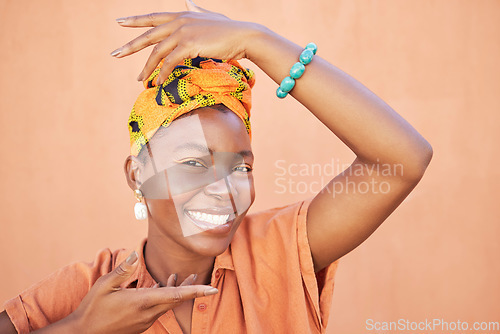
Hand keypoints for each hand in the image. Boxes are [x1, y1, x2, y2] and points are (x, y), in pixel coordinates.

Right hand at [66, 251, 217, 333]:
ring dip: (175, 291)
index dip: (196, 291)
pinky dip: (162, 297)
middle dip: (189, 288)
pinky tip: (159, 287)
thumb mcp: (104, 285)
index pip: (176, 296)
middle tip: (197, 274)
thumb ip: (123, 270)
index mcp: (142, 302)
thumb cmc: (92, 309)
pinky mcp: (140, 325)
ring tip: (179, 277)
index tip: (213, 289)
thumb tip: (135, 254)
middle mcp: (147, 313)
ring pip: (167, 304)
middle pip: (176, 300)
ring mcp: (144, 321)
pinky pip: (157, 309)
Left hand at [110, 0, 259, 83]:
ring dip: (147, 68)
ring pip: (157, 52)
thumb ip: (196, 9)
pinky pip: (170, 62)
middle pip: (148, 35)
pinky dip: (163, 73)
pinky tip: (159, 82)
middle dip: (130, 46)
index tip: (120, 23)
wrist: (244, 36)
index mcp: (181, 15)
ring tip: (140, 80)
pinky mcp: (190, 45)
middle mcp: (179, 21)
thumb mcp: (210, 15)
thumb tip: (189, 1)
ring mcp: (183, 32)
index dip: (135, 20)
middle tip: (114, 54)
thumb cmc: (229, 28)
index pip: (153, 18)